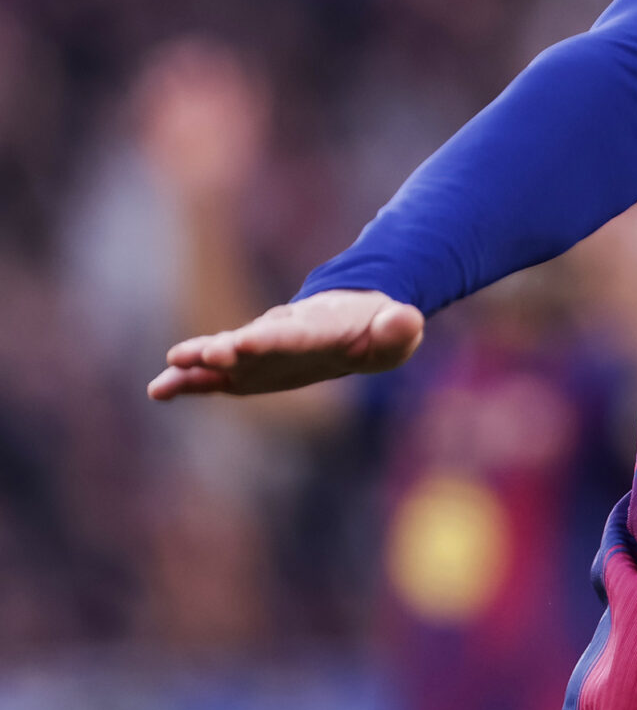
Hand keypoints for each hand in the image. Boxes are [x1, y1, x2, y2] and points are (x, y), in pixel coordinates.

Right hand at [148, 288, 424, 400]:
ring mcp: (259, 351)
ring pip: (225, 356)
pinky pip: (214, 375)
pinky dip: (188, 381)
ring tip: (167, 371)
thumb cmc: (375, 332)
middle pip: (252, 341)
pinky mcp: (246, 368)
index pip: (295, 334)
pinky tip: (159, 389)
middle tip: (201, 352)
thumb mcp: (396, 332)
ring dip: (199, 363)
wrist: (349, 326)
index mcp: (319, 327)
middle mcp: (280, 335)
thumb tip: (405, 320)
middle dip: (228, 347)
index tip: (244, 341)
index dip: (271, 338)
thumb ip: (399, 327)